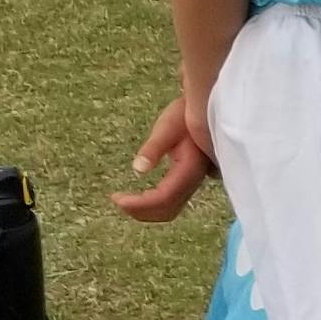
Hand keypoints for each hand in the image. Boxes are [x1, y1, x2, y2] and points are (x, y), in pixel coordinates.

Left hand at [112, 94, 213, 222]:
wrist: (204, 108)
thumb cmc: (184, 114)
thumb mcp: (167, 126)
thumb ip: (154, 148)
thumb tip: (137, 169)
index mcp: (190, 168)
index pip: (164, 197)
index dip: (140, 204)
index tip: (117, 199)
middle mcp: (194, 179)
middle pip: (168, 209)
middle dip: (141, 211)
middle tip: (116, 199)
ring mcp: (193, 182)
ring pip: (170, 209)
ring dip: (146, 211)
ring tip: (123, 200)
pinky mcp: (189, 180)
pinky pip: (172, 202)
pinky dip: (153, 205)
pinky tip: (139, 196)